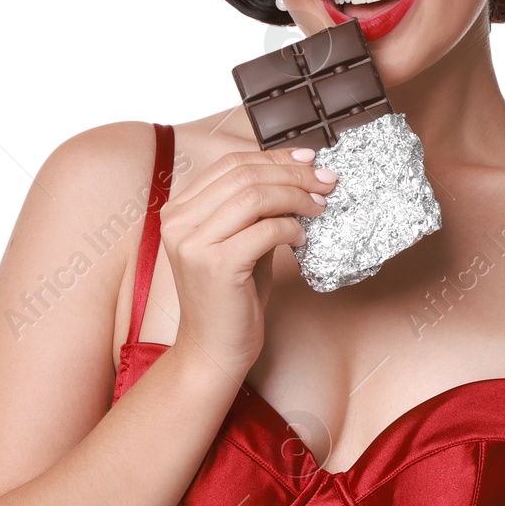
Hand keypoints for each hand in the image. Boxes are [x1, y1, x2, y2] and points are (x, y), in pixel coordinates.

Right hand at [158, 145, 335, 378]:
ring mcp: (193, 243)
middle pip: (245, 175)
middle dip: (292, 174)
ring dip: (296, 197)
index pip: (230, 164)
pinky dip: (290, 228)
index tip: (308, 161)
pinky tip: (302, 239)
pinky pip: (265, 230)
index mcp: (179, 209)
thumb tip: (300, 173)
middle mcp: (178, 221)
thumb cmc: (232, 296)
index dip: (273, 157)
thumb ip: (258, 208)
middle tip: (326, 182)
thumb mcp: (241, 240)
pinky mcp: (217, 265)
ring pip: (255, 196)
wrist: (214, 348)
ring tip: (319, 207)